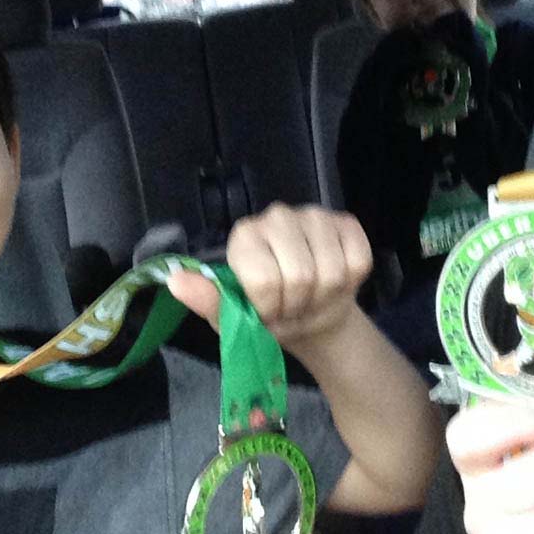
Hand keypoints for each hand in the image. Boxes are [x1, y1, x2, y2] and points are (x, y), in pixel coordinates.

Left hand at [166, 203, 371, 351]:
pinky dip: (348, 284)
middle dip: (298, 305)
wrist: (309, 318)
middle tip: (290, 307)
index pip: (264, 280)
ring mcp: (314, 215)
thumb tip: (175, 281)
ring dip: (323, 298)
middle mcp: (277, 216)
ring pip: (332, 271)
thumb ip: (206, 300)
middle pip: (302, 276)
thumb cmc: (265, 315)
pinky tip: (334, 283)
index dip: (270, 308)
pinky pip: (358, 261)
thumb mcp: (231, 318)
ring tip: (310, 298)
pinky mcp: (347, 222)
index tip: (266, 313)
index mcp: (244, 236)